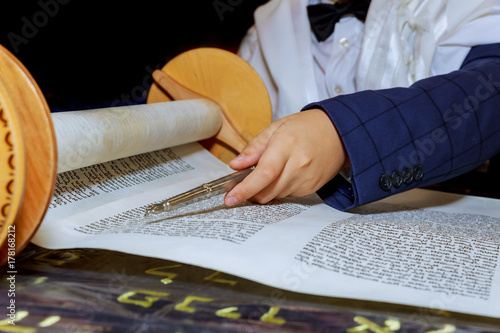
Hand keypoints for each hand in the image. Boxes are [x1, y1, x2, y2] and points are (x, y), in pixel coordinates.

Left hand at [224, 109, 348, 205]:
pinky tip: (283, 173)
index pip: (263, 173)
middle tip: (239, 184)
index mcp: (286, 145)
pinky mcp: (311, 188)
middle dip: (249, 192)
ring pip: (274, 196)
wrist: (339, 133)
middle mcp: (298, 165)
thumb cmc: (306, 127)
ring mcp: (306, 179)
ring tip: (267, 171)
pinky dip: (278, 188)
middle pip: (266, 191)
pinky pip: (286, 195)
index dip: (245, 189)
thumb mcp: (276, 128)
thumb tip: (235, 165)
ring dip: (264, 189)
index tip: (230, 198)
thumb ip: (254, 148)